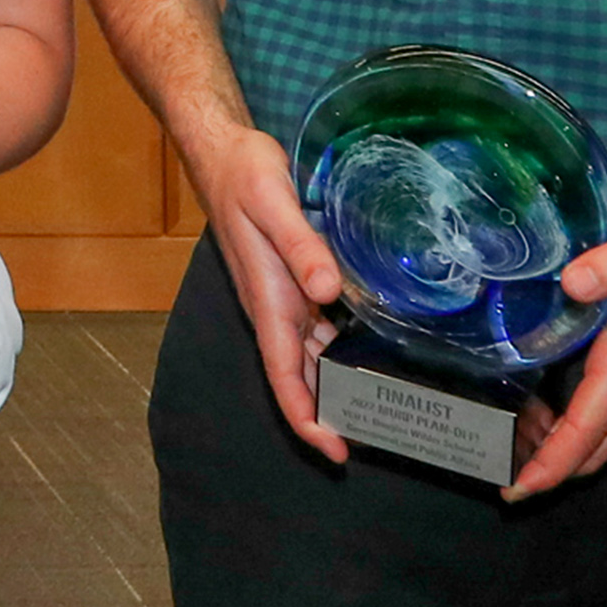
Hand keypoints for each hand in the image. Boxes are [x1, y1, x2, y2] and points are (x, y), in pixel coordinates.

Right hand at [188, 118, 348, 459]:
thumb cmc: (244, 176)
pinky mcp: (294, 282)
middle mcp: (276, 309)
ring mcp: (284, 297)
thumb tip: (327, 293)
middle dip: (329, 414)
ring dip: (337, 387)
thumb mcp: (273, 204)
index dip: (307, 419)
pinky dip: (340, 351)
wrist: (225, 154)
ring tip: (381, 409)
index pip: (285, 377)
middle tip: (376, 441)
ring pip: (311, 358)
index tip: (334, 453)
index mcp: (269, 303)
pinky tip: (369, 354)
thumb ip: (300, 247)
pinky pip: (319, 329)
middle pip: (300, 379)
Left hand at [504, 197, 606, 499]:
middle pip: (597, 446)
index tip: (517, 488)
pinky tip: (557, 409)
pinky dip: (587, 429)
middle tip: (497, 460)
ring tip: (516, 435)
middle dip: (549, 465)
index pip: (590, 427)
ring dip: (566, 447)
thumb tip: (572, 282)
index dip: (552, 462)